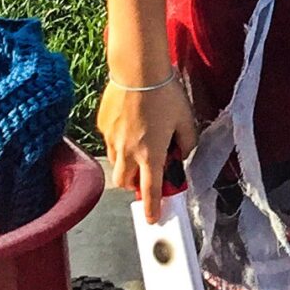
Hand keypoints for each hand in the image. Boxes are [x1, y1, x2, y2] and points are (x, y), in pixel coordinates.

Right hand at [98, 70, 197, 219]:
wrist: (137, 71)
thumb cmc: (165, 93)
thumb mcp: (186, 118)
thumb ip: (187, 141)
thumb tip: (182, 151)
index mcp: (151, 155)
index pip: (151, 190)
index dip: (152, 207)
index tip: (152, 219)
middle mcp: (128, 152)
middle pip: (125, 183)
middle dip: (134, 185)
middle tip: (145, 174)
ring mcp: (112, 140)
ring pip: (116, 163)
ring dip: (126, 164)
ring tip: (139, 144)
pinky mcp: (103, 126)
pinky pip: (110, 141)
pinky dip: (119, 141)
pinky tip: (130, 122)